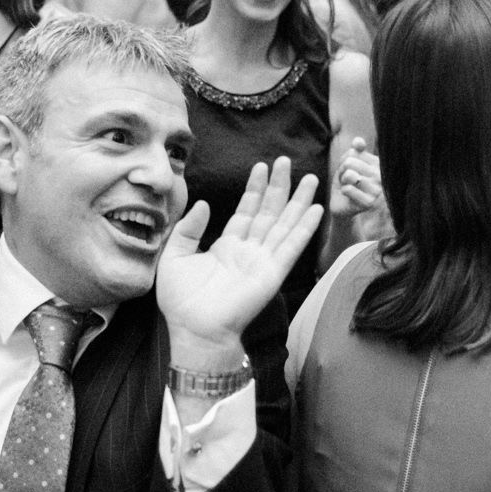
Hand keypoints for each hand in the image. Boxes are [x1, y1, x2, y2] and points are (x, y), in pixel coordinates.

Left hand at [157, 157, 322, 358]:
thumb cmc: (181, 301)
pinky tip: (315, 209)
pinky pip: (291, 246)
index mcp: (226, 247)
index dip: (254, 189)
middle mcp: (248, 251)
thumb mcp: (175, 256)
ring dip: (297, 201)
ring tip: (309, 178)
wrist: (195, 330)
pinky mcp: (272, 273)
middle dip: (278, 187)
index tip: (261, 167)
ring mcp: (263, 261)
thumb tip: (202, 203)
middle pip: (269, 212)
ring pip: (284, 224)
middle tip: (286, 161)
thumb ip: (188, 229)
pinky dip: (304, 228)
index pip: (245, 211)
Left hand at [329, 139, 382, 220]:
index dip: (345, 161)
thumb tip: (358, 140)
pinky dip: (343, 191)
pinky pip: (348, 189)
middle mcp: (381, 176)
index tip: (350, 170)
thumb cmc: (347, 182)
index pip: (353, 152)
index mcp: (378, 164)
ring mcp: (377, 190)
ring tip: (347, 186)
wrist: (343, 205)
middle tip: (346, 180)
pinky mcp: (369, 203)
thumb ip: (355, 151)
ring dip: (342, 181)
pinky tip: (348, 196)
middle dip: (342, 171)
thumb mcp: (349, 164)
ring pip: (349, 175)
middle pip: (350, 162)